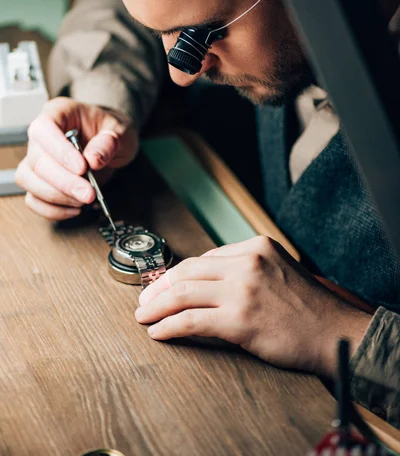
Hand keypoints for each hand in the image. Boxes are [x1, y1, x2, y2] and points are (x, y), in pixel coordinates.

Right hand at [16, 97, 137, 219]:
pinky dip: (52, 209)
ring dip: (56, 196)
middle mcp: (43, 136)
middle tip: (88, 193)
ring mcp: (38, 158)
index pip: (44, 128)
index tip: (81, 168)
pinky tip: (75, 208)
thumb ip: (109, 142)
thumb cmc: (111, 130)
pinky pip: (34, 198)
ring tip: (84, 199)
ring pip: (28, 180)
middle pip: (36, 159)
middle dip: (63, 182)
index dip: (59, 150)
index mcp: (58, 113)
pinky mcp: (40, 181)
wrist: (112, 141)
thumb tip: (93, 160)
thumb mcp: (120, 130)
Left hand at [135, 236, 371, 376]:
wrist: (335, 333)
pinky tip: (158, 332)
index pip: (205, 257)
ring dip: (156, 306)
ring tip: (143, 316)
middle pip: (188, 271)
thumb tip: (205, 280)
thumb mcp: (278, 270)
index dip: (179, 274)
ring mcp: (242, 290)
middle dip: (160, 287)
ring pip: (183, 293)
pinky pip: (191, 320)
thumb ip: (245, 268)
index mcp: (256, 246)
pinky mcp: (239, 320)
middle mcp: (247, 262)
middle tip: (144, 300)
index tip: (164, 285)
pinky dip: (169, 326)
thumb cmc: (307, 307)